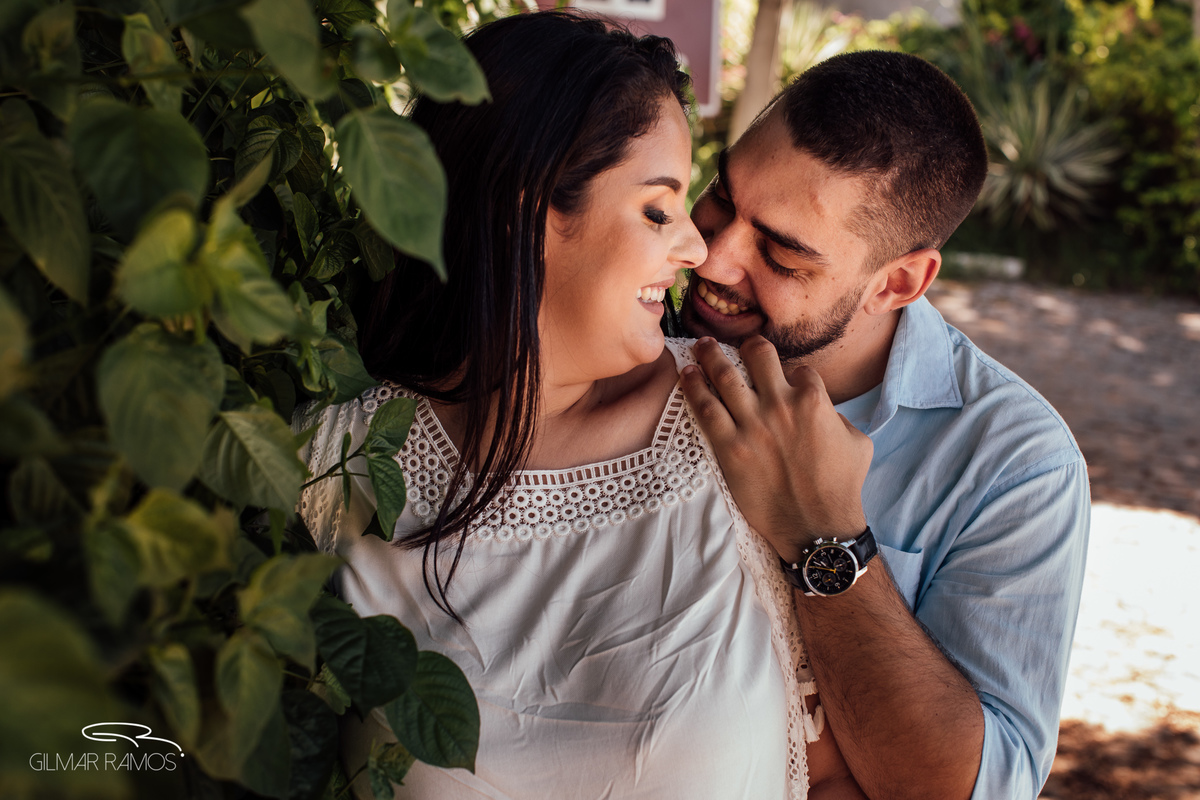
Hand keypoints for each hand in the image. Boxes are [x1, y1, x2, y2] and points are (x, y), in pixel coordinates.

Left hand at [680, 336, 872, 562]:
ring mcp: (753, 425)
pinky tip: (686, 376)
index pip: (798, 368)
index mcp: (814, 400)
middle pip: (757, 355)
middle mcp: (781, 405)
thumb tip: (824, 409)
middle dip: (745, 344)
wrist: (816, 526)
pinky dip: (693, 388)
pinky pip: (705, 409)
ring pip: (724, 376)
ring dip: (710, 356)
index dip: (791, 373)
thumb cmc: (841, 487)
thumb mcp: (858, 441)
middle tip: (733, 343)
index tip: (783, 379)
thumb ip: (837, 416)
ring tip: (701, 346)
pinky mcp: (730, 447)